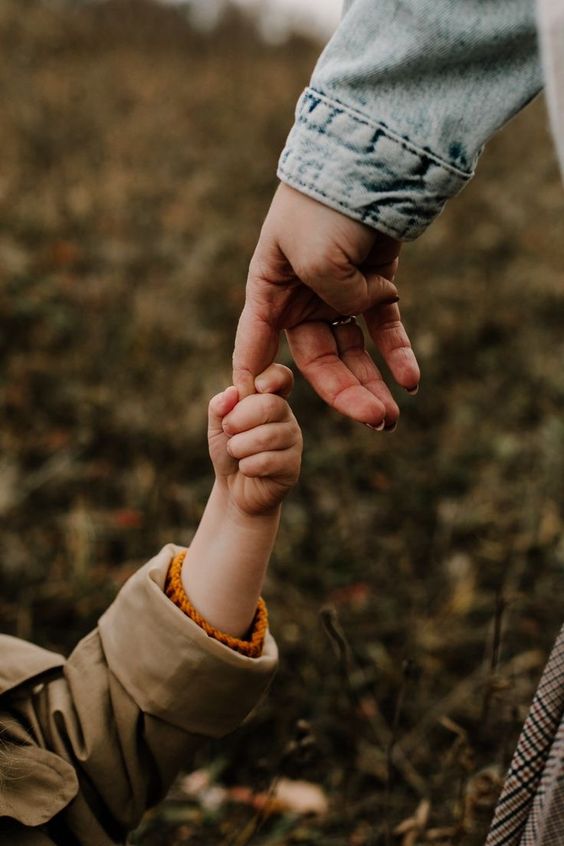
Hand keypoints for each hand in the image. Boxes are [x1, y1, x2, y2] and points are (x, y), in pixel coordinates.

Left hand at [208, 363, 301, 516]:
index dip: (271, 377)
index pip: (282, 377)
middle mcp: (286, 416)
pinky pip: (267, 461)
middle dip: (239, 418)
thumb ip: (220, 406)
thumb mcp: (218, 426)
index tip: (255, 388)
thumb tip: (233, 392)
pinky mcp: (293, 466)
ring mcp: (293, 441)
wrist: (234, 489)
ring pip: (267, 436)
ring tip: (235, 452)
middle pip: (270, 405)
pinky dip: (247, 466)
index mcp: (270, 399)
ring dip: (239, 446)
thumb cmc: (229, 451)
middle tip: (228, 429)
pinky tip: (246, 469)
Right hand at [233, 183, 419, 429]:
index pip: (257, 345)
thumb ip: (338, 301)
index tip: (258, 414)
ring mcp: (339, 292)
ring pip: (354, 351)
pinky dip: (398, 353)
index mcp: (270, 289)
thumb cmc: (326, 207)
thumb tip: (371, 309)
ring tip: (391, 418)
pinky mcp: (375, 284)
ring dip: (373, 383)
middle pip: (320, 359)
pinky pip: (385, 329)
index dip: (256, 381)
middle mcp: (301, 296)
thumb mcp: (318, 262)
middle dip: (346, 394)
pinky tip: (412, 380)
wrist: (370, 158)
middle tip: (374, 423)